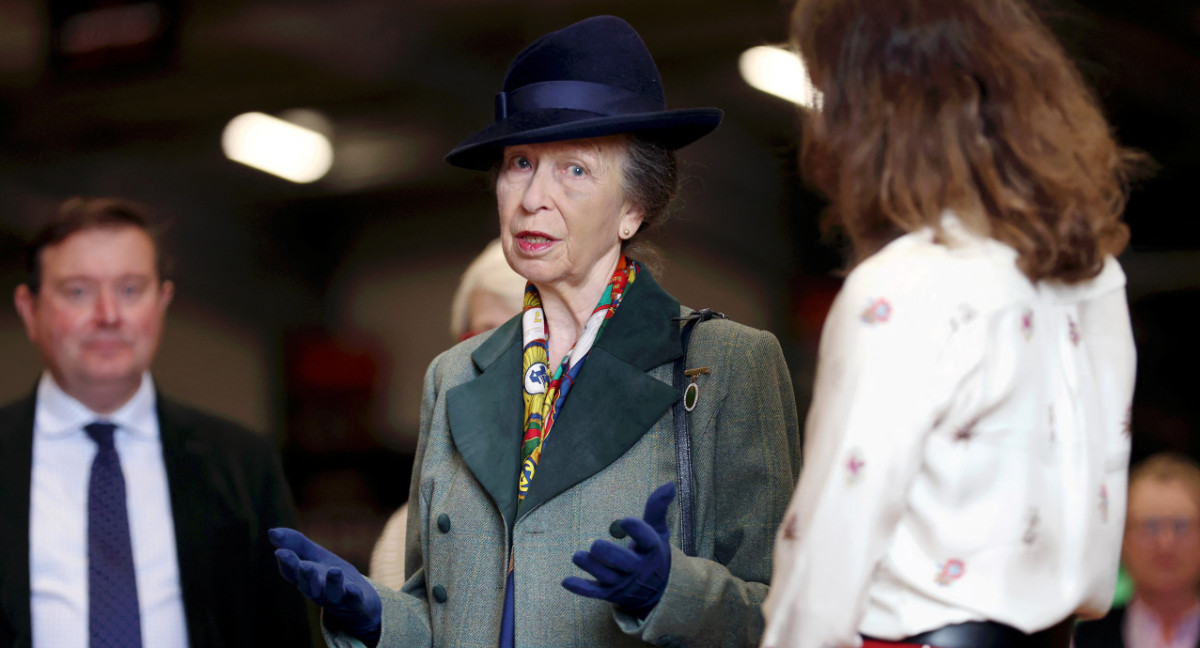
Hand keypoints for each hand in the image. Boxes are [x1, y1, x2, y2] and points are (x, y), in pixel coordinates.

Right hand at [269, 528, 381, 645]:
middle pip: (309, 585)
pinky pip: (354, 599)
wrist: (358, 600)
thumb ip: (295, 543)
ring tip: (335, 571)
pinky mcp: (356, 601)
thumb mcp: (313, 556)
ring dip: (332, 583)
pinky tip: (353, 587)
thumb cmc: (328, 574)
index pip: (292, 572)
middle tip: (304, 566)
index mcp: (304, 578)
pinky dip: (353, 594)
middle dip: (306, 576)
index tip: (280, 552)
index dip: (286, 563)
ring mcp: (337, 597)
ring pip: (332, 592)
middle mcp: (318, 590)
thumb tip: (271, 532)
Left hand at [561, 482, 674, 615]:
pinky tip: (566, 581)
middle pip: (624, 563)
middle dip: (610, 555)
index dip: (638, 532)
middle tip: (596, 545)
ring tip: (577, 556)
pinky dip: (581, 588)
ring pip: (606, 577)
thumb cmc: (653, 552)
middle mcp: (637, 568)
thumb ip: (657, 508)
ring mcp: (623, 583)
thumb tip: (669, 484)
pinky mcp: (610, 593)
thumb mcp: (658, 531)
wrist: (659, 590)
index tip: (626, 521)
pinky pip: (594, 592)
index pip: (647, 541)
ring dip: (591, 568)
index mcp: (651, 550)